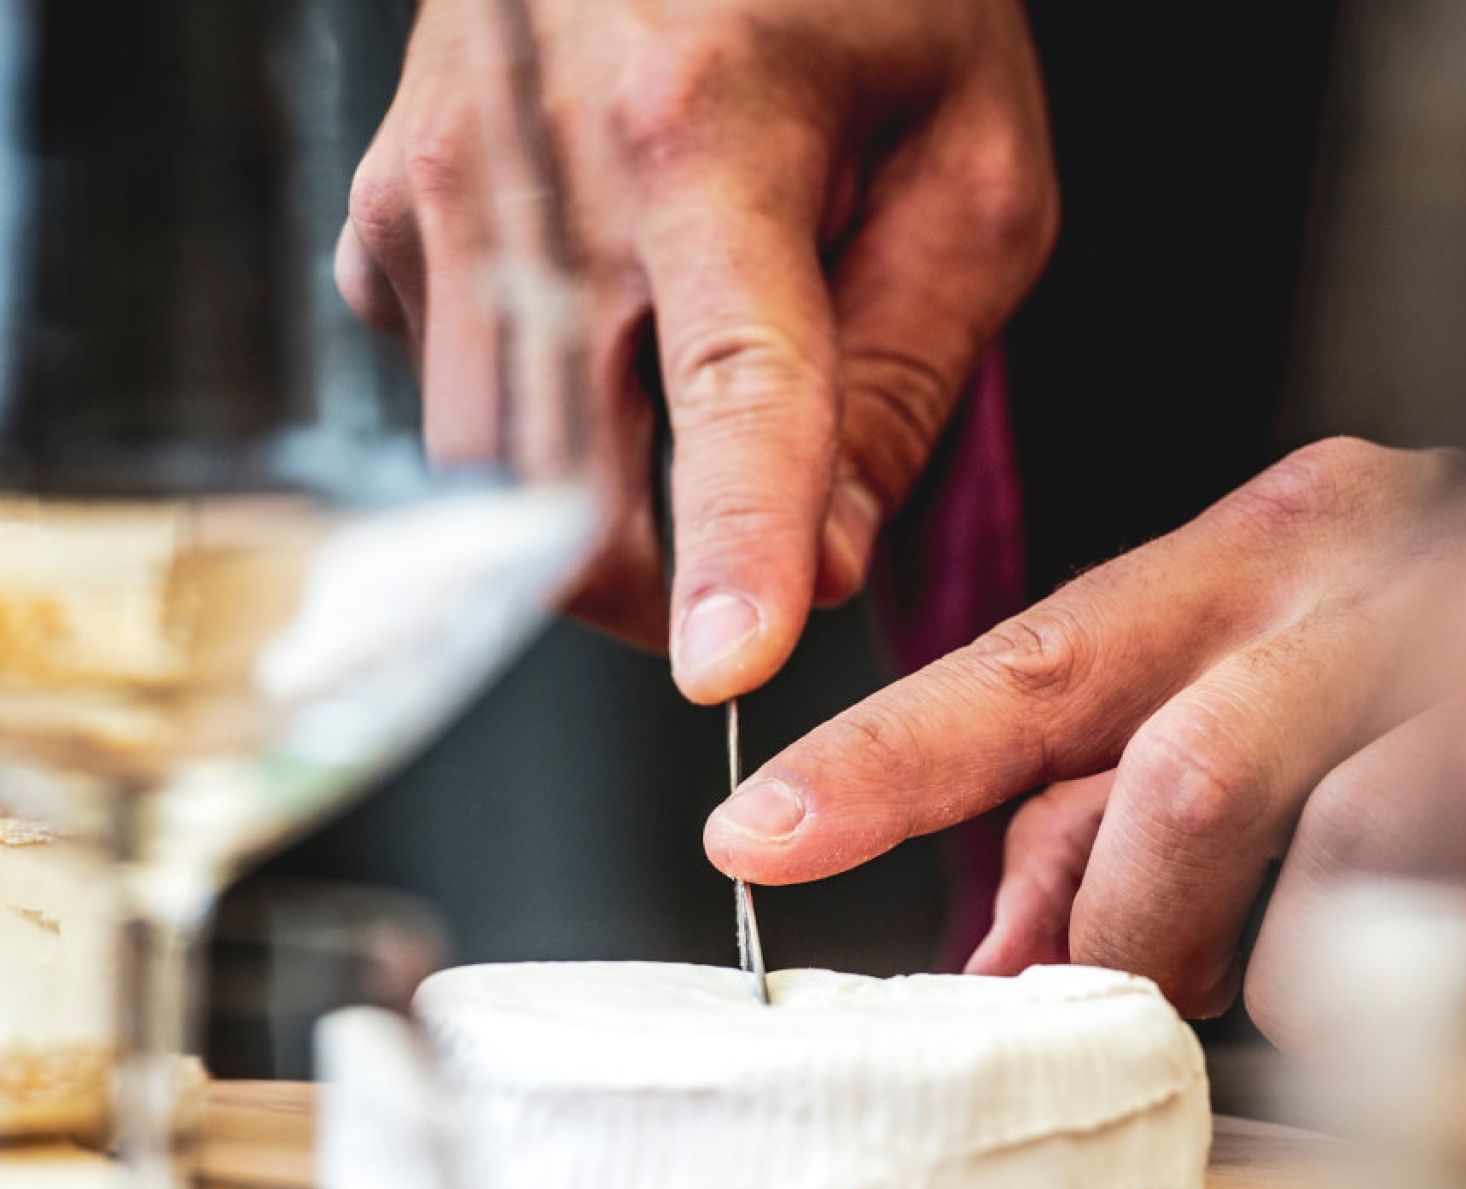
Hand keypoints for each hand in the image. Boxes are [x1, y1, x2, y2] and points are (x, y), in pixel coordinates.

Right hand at [337, 0, 1057, 700]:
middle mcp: (536, 164)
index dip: (734, 542)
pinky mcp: (387, 228)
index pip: (731, 386)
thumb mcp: (962, 169)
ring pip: (490, 484)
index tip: (728, 666)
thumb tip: (824, 564)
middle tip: (736, 585)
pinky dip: (536, 435)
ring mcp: (435, 197)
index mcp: (709, 127)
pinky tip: (593, 341)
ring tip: (676, 421)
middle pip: (559, 487)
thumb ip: (907, 381)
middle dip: (652, 595)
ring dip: (595, 520)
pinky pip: (450, 412)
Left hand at [704, 437, 1465, 1021]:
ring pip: (1311, 852)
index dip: (882, 763)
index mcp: (1252, 551)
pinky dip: (1368, 965)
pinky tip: (1390, 945)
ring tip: (1282, 953)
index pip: (1024, 667)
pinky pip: (1424, 902)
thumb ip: (1115, 803)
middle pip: (1170, 783)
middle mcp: (1354, 577)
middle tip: (1126, 982)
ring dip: (1254, 950)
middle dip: (1126, 929)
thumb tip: (1002, 947)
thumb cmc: (1421, 692)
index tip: (756, 836)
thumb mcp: (1251, 710)